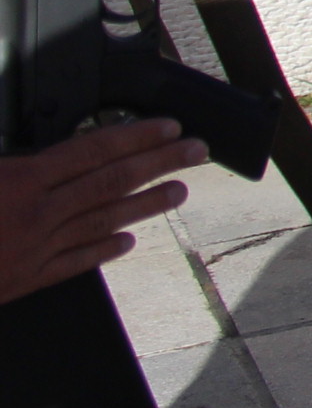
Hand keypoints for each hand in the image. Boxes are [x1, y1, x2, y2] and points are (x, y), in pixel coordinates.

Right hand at [0, 118, 204, 304]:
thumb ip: (15, 160)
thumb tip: (48, 148)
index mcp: (22, 180)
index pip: (94, 149)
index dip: (137, 137)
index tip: (169, 128)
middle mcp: (38, 213)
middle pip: (111, 181)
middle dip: (160, 163)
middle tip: (197, 151)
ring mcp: (36, 249)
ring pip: (102, 221)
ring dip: (146, 205)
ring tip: (180, 191)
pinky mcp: (26, 279)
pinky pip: (75, 263)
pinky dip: (103, 250)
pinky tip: (127, 242)